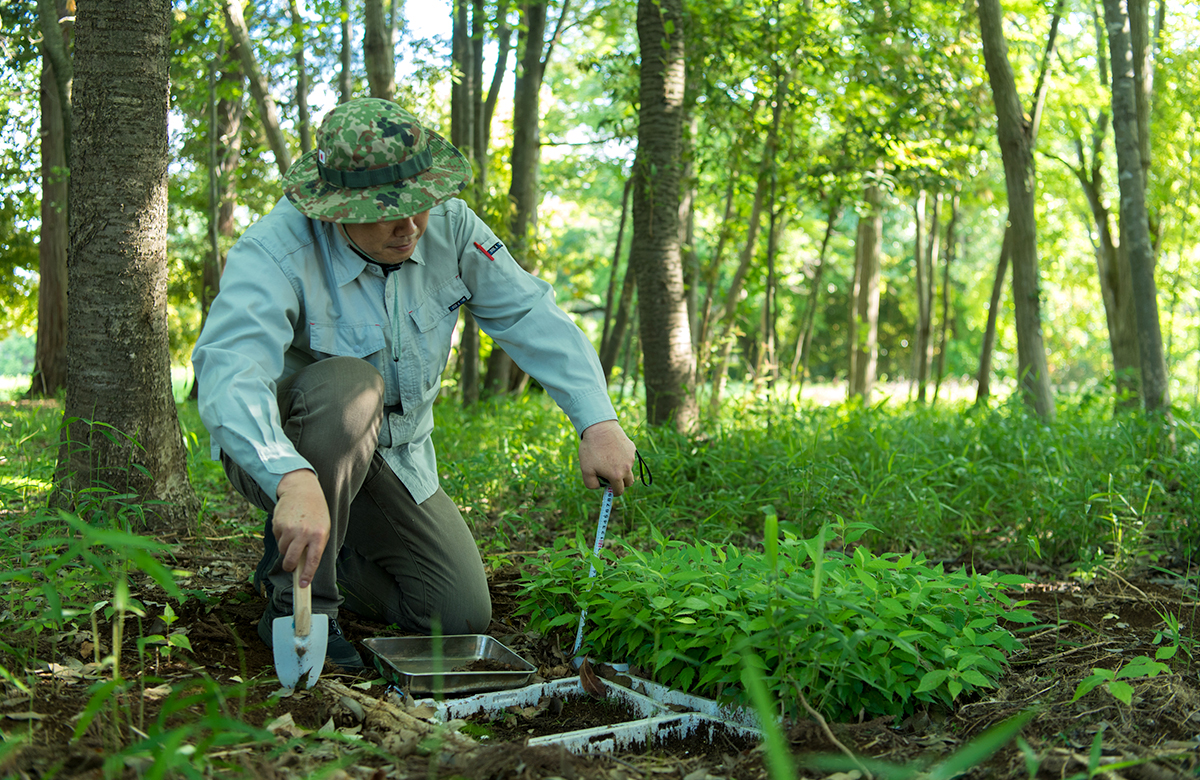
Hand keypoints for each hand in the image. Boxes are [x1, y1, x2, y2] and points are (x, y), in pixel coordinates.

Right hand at [273, 470, 329, 587]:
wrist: (302, 490)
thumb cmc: (316, 512)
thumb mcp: (324, 528)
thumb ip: (316, 546)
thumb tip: (305, 566)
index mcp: (319, 535)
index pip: (313, 561)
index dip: (307, 575)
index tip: (302, 584)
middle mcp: (304, 533)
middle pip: (292, 560)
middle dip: (289, 567)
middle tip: (290, 566)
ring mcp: (290, 529)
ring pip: (283, 550)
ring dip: (287, 548)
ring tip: (294, 535)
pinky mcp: (278, 524)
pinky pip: (277, 539)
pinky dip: (281, 537)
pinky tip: (288, 526)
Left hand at [579, 420, 636, 496]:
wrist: (599, 427)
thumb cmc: (591, 449)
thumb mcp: (586, 469)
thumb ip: (591, 484)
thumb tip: (599, 487)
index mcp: (616, 476)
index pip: (619, 491)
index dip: (613, 492)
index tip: (609, 488)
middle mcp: (627, 468)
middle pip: (629, 482)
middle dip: (621, 483)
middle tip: (610, 476)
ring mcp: (631, 457)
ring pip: (628, 469)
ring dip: (622, 469)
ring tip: (609, 459)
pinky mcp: (632, 448)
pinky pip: (629, 457)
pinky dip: (623, 457)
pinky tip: (612, 450)